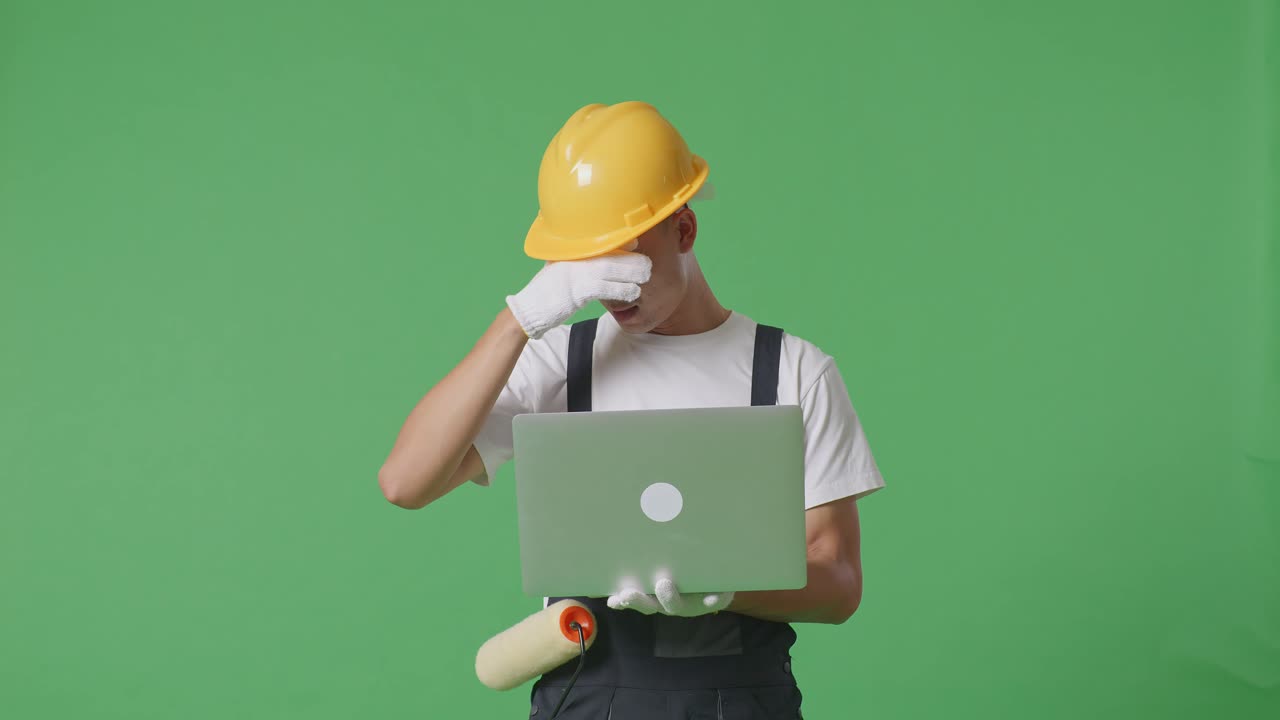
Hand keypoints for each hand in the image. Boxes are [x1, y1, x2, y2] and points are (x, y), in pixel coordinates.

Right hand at [506, 252, 650, 338]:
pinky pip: (603, 288)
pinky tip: (632, 293)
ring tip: (646, 277)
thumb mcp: (558, 269)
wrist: (530, 309)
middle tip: (648, 264)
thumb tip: (585, 253)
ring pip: (610, 269)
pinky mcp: (576, 292)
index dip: (620, 244)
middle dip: (631, 259)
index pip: (599, 243)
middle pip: (609, 254)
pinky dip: (620, 290)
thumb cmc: (546, 292)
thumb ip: (572, 260)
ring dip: (631, 273)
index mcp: (570, 253)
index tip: (636, 246)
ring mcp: (574, 275)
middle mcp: (573, 260)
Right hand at [607, 573, 733, 617]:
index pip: (637, 601)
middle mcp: (672, 604)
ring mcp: (692, 604)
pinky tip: (710, 598)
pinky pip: (714, 601)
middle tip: (627, 593)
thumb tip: (622, 540)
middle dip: (639, 601)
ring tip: (663, 584)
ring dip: (669, 598)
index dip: (624, 602)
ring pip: (676, 606)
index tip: (613, 599)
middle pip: (652, 606)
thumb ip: (648, 561)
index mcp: (658, 598)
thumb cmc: (685, 573)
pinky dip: (711, 600)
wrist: (720, 580)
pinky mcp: (715, 599)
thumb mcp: (665, 566)